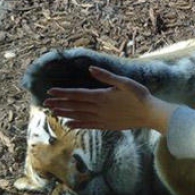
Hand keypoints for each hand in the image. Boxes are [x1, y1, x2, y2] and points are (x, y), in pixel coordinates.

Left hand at [43, 67, 176, 133]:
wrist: (150, 114)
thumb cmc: (139, 96)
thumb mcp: (124, 82)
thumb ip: (106, 76)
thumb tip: (91, 69)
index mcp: (101, 96)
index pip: (77, 94)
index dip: (62, 93)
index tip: (49, 92)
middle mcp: (98, 108)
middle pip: (74, 106)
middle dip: (59, 104)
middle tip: (45, 103)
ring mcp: (102, 118)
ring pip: (78, 116)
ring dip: (65, 114)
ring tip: (52, 113)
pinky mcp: (106, 125)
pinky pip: (88, 125)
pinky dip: (77, 124)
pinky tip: (69, 124)